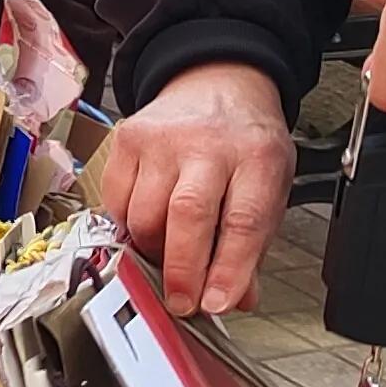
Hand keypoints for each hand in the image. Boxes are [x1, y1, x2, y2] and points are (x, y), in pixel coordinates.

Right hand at [96, 62, 297, 316]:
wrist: (217, 82)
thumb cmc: (245, 144)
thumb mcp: (269, 187)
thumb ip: (253, 245)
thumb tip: (235, 298)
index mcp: (257, 157)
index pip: (243, 222)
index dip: (228, 270)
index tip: (214, 304)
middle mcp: (208, 143)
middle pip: (187, 215)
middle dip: (180, 270)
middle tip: (180, 303)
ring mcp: (162, 138)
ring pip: (144, 214)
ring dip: (152, 251)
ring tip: (168, 255)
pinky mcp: (127, 138)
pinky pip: (116, 202)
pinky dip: (128, 228)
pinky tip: (146, 226)